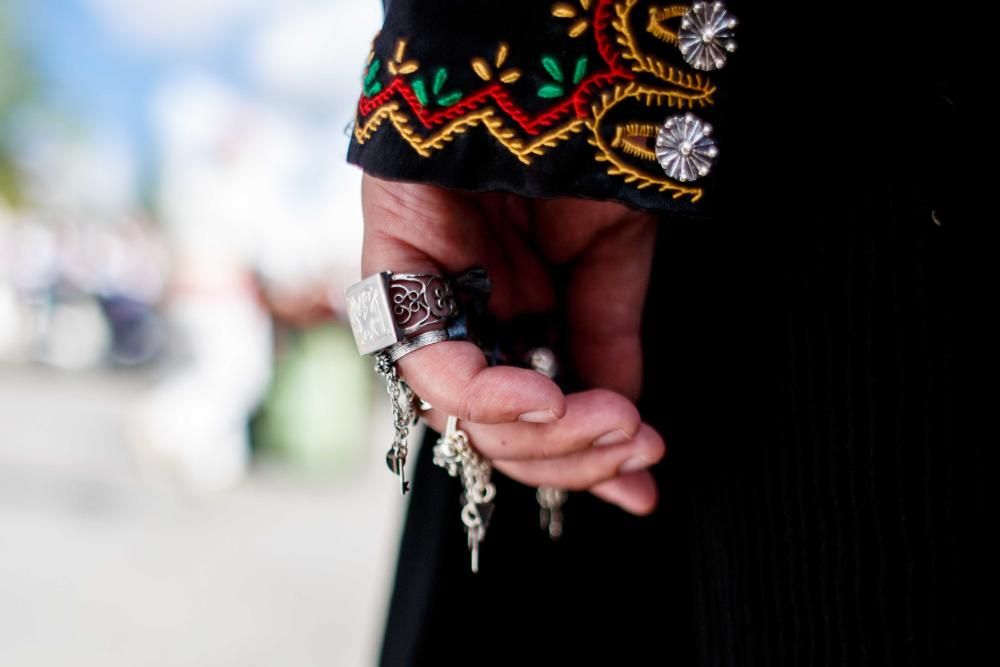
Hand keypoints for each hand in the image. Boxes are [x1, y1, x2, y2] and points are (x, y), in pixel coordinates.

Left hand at [361, 172, 663, 514]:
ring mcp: (428, 301)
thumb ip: (606, 344)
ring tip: (615, 425)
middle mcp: (467, 319)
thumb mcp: (611, 263)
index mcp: (514, 316)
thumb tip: (623, 427)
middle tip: (635, 446)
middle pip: (497, 432)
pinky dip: (484, 396)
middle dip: (571, 455)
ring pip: (460, 418)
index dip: (582, 459)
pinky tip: (544, 399)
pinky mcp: (393, 270)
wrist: (550, 64)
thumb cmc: (578, 151)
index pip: (532, 416)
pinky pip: (424, 363)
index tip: (640, 480)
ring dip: (542, 438)